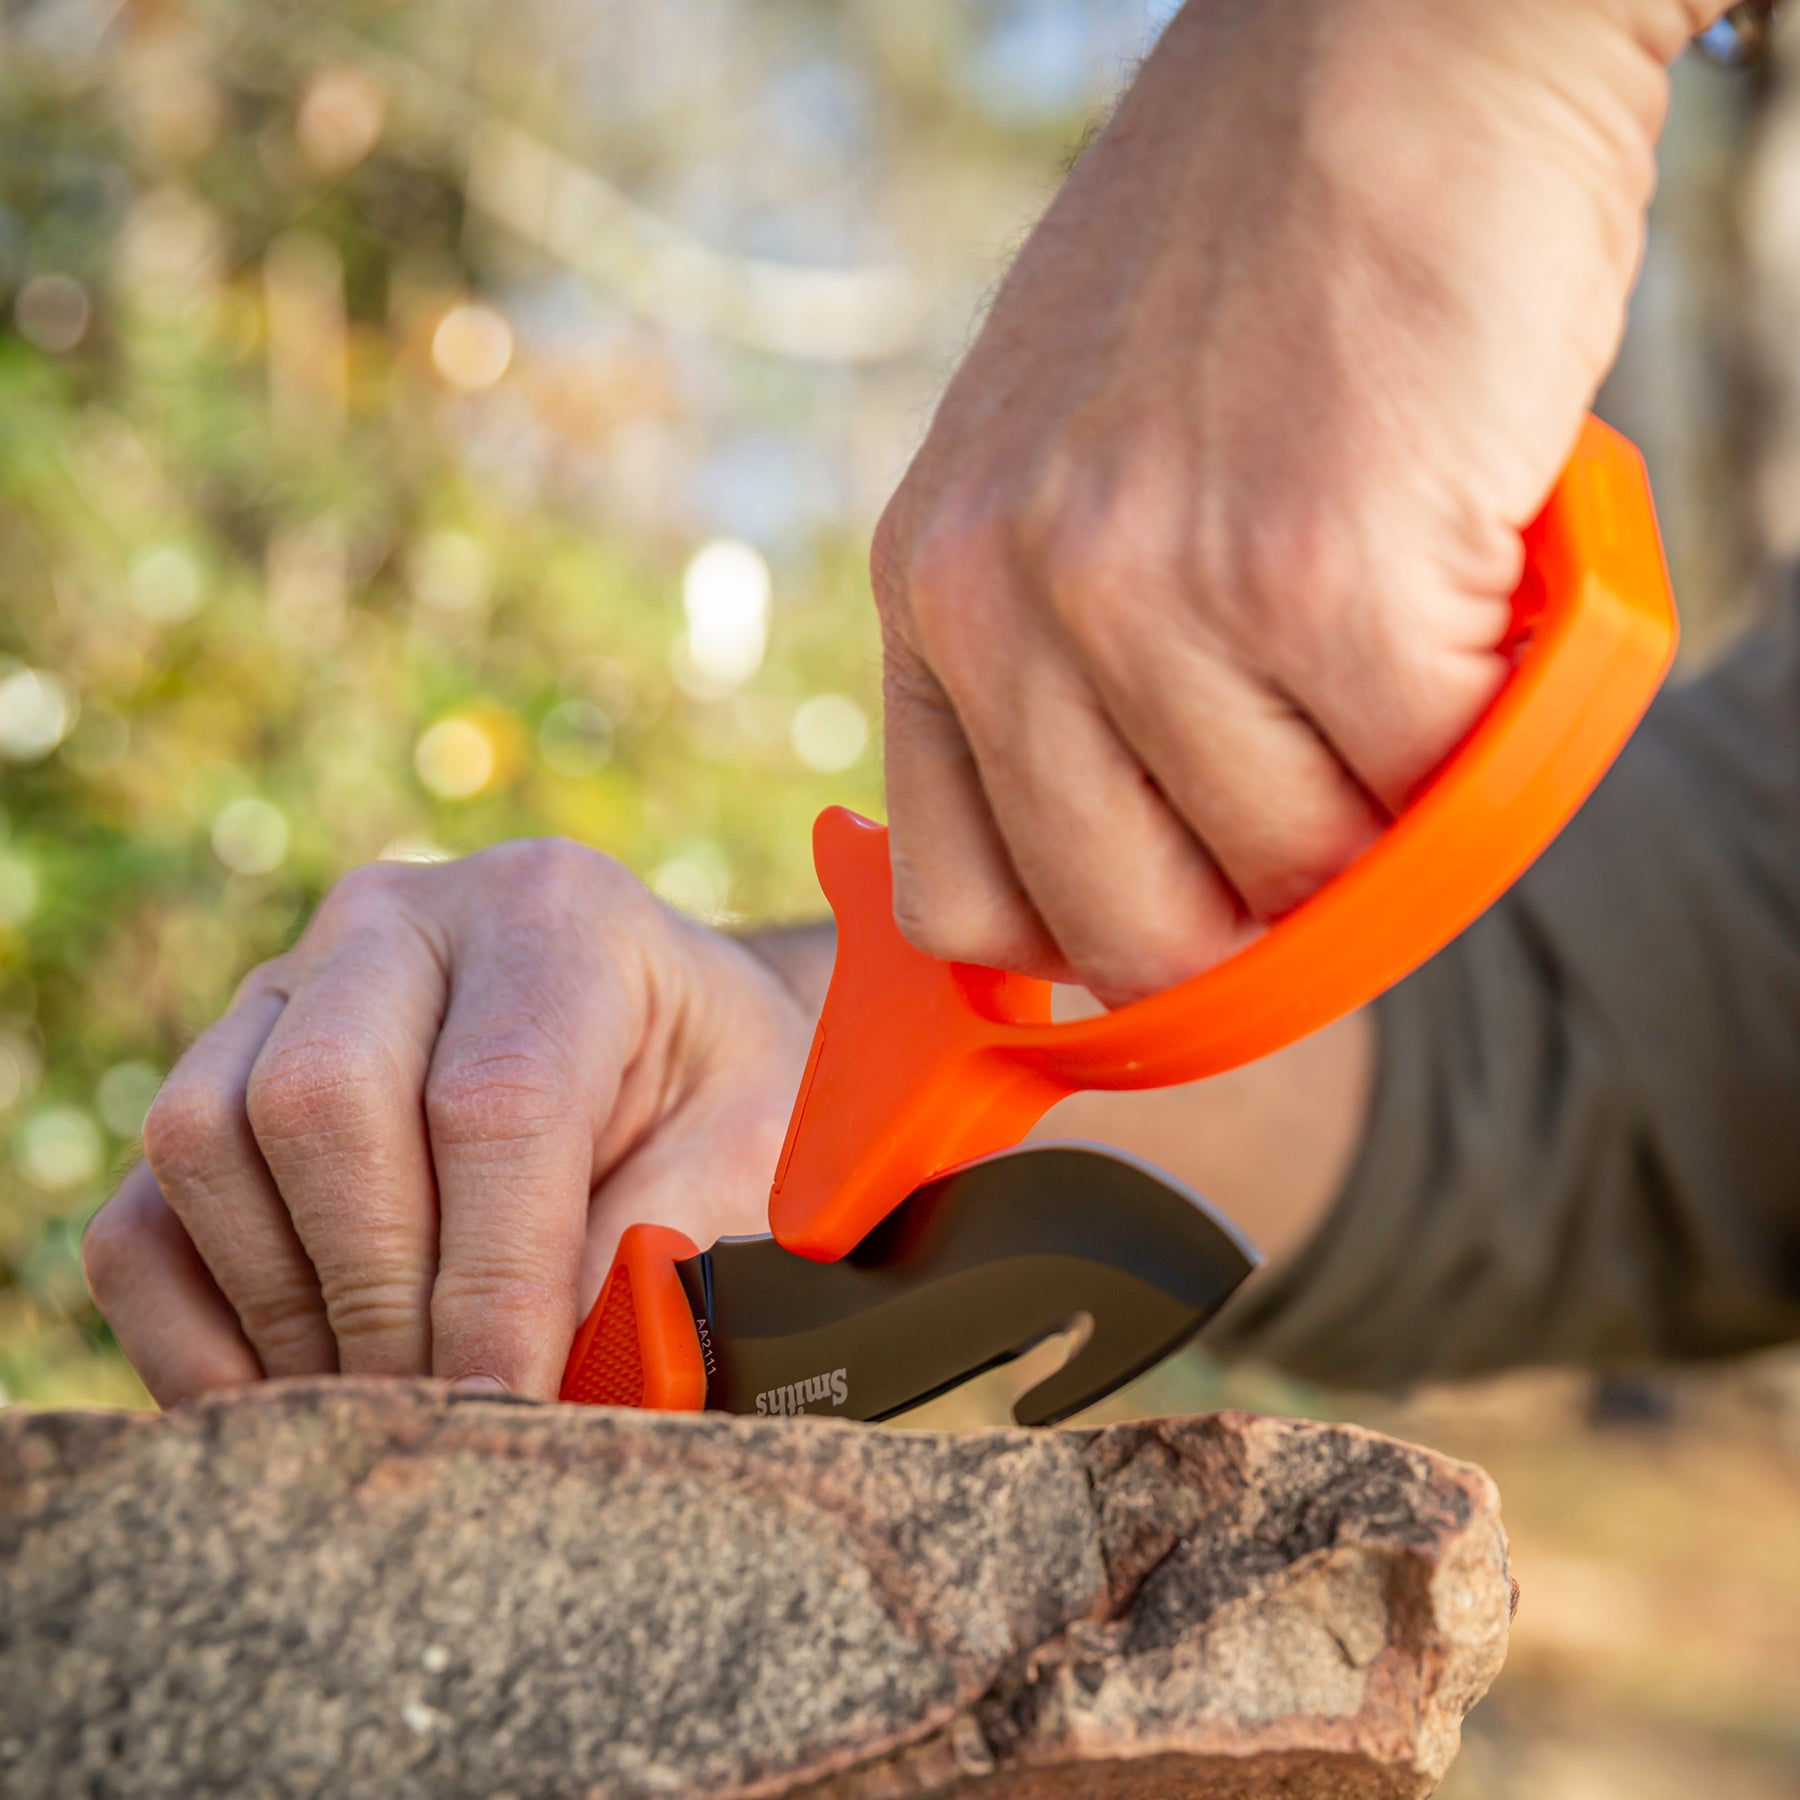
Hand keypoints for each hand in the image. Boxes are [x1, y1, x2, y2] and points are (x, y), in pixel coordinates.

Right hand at [82, 842, 816, 1406]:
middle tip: (452, 1414)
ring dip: (289, 1317)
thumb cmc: (711, 1089)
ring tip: (395, 1399)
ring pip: (204, 1142)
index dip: (494, 1283)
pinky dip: (194, 1337)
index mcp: (553, 915)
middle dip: (381, 1298)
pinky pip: (141, 1214)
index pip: (492, 1101)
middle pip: (321, 1100)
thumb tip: (556, 1371)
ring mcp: (282, 986)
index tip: (512, 1411)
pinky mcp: (214, 1072)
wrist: (661, 1031)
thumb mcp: (756, 1144)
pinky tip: (302, 1397)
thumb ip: (673, 1240)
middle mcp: (400, 920)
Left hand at [874, 0, 1709, 1002]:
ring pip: (1293, 872)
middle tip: (1344, 808)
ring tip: (1411, 645)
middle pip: (1132, 931)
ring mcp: (1151, 584)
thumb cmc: (1247, 283)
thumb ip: (1071, 674)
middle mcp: (1008, 597)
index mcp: (935, 591)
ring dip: (1386, 804)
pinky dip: (1482, 726)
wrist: (1385, 52)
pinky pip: (1421, 781)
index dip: (1090, 950)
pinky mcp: (1316, 564)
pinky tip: (1473, 595)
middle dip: (1260, 918)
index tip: (1189, 924)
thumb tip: (1160, 890)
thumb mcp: (1072, 477)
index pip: (965, 901)